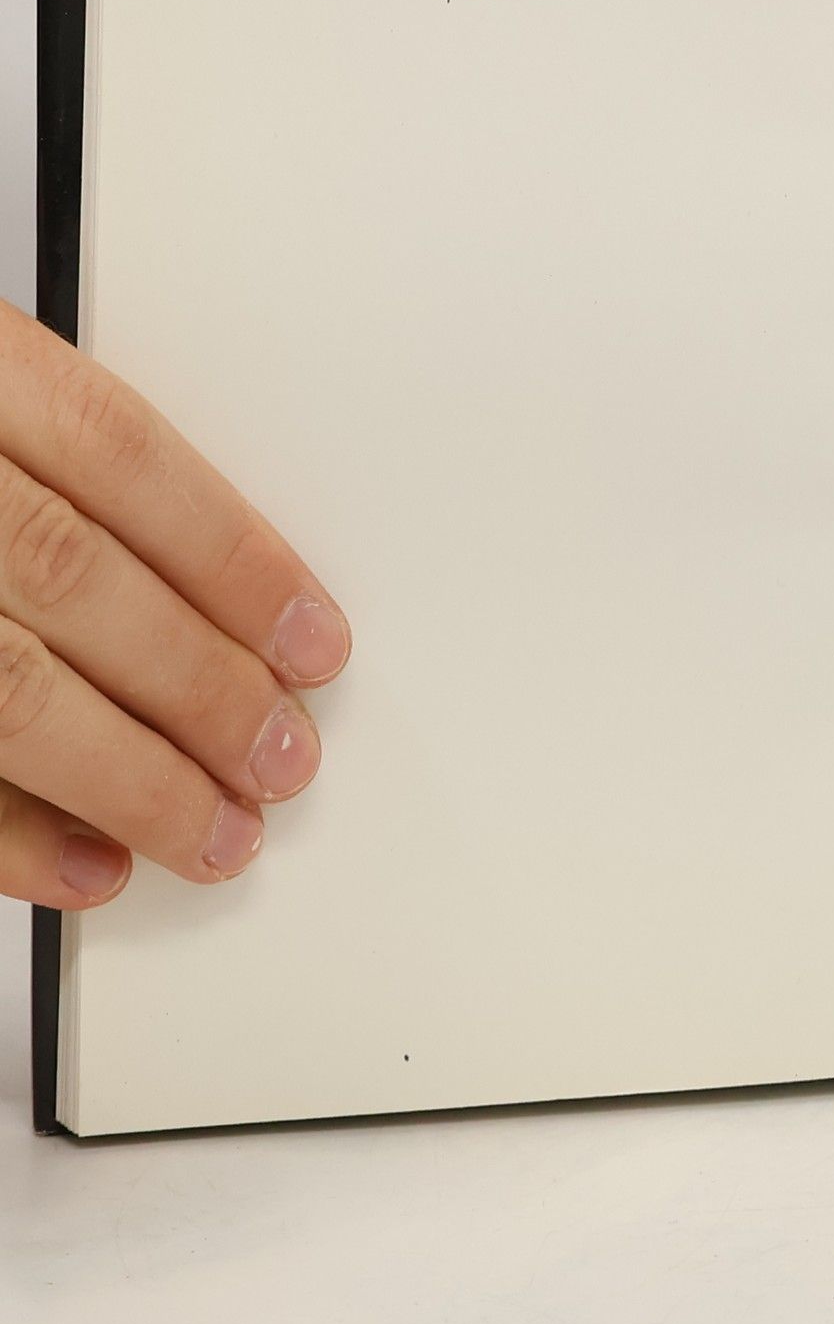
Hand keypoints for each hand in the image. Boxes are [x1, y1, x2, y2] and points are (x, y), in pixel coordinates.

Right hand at [0, 303, 348, 906]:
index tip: (311, 638)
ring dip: (124, 775)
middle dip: (197, 683)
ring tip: (214, 831)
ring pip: (0, 686)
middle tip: (283, 756)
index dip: (232, 554)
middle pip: (68, 578)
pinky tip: (82, 869)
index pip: (115, 454)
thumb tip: (214, 592)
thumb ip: (41, 464)